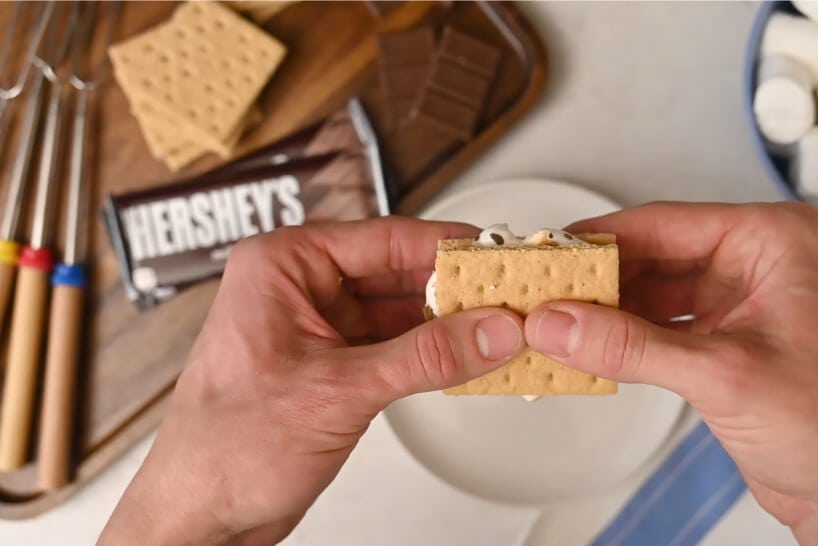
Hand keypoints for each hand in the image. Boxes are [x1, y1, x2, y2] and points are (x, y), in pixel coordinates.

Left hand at [98, 218, 524, 545]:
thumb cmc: (224, 449)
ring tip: (497, 328)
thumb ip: (424, 358)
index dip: (443, 246)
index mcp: (281, 267)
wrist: (200, 517)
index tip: (493, 254)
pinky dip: (430, 354)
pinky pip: (394, 346)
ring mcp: (317, 329)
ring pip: (399, 311)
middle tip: (506, 297)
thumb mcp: (338, 391)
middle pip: (396, 272)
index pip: (382, 239)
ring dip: (446, 324)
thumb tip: (488, 330)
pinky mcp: (333, 367)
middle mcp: (299, 289)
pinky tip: (465, 357)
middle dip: (451, 290)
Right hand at [525, 202, 817, 545]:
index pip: (665, 224)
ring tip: (558, 322)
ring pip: (652, 292)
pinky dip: (624, 340)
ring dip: (608, 312)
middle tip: (547, 294)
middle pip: (653, 256)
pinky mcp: (724, 341)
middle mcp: (755, 264)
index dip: (602, 239)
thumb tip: (563, 323)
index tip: (554, 251)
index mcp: (772, 242)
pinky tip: (590, 348)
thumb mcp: (721, 375)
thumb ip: (631, 347)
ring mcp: (739, 302)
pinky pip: (659, 327)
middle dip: (600, 280)